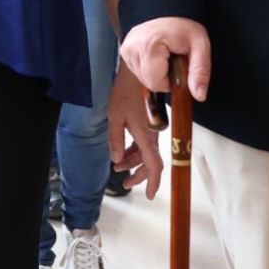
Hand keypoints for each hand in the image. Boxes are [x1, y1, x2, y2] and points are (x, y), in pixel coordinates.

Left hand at [106, 60, 164, 198]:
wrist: (136, 73)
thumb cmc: (125, 92)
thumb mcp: (114, 115)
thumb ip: (116, 139)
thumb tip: (117, 160)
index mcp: (145, 134)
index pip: (154, 164)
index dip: (152, 181)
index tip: (150, 195)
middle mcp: (153, 134)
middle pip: (151, 162)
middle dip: (139, 175)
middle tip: (125, 183)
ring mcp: (152, 130)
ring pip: (146, 153)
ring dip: (134, 162)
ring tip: (118, 167)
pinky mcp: (149, 124)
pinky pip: (144, 144)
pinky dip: (135, 151)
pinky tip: (123, 153)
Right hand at [120, 16, 210, 100]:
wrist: (167, 5)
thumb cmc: (183, 23)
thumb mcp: (200, 45)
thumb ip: (200, 71)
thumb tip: (199, 95)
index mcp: (149, 47)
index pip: (157, 83)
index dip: (171, 81)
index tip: (179, 65)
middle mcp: (132, 48)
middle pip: (148, 82)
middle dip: (164, 77)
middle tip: (174, 59)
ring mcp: (126, 49)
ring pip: (142, 77)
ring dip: (156, 72)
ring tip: (165, 55)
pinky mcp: (124, 50)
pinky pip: (137, 69)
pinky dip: (149, 66)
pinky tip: (156, 54)